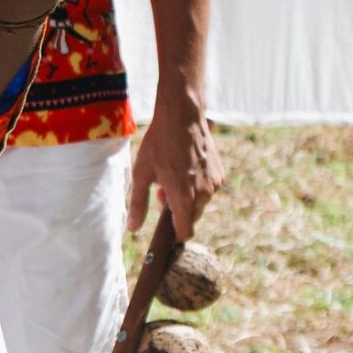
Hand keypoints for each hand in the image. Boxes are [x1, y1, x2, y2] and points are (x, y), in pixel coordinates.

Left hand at [129, 95, 223, 236]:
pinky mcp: (220, 174)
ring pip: (200, 203)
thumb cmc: (159, 145)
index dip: (174, 235)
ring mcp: (215, 183)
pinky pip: (207, 189)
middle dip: (176, 211)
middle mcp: (204, 193)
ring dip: (186, 198)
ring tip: (172, 176)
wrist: (183, 118)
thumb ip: (138, 204)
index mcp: (184, 197)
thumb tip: (132, 229)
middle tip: (161, 191)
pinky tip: (185, 169)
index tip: (165, 231)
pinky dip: (196, 186)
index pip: (185, 231)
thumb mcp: (141, 174)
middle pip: (191, 217)